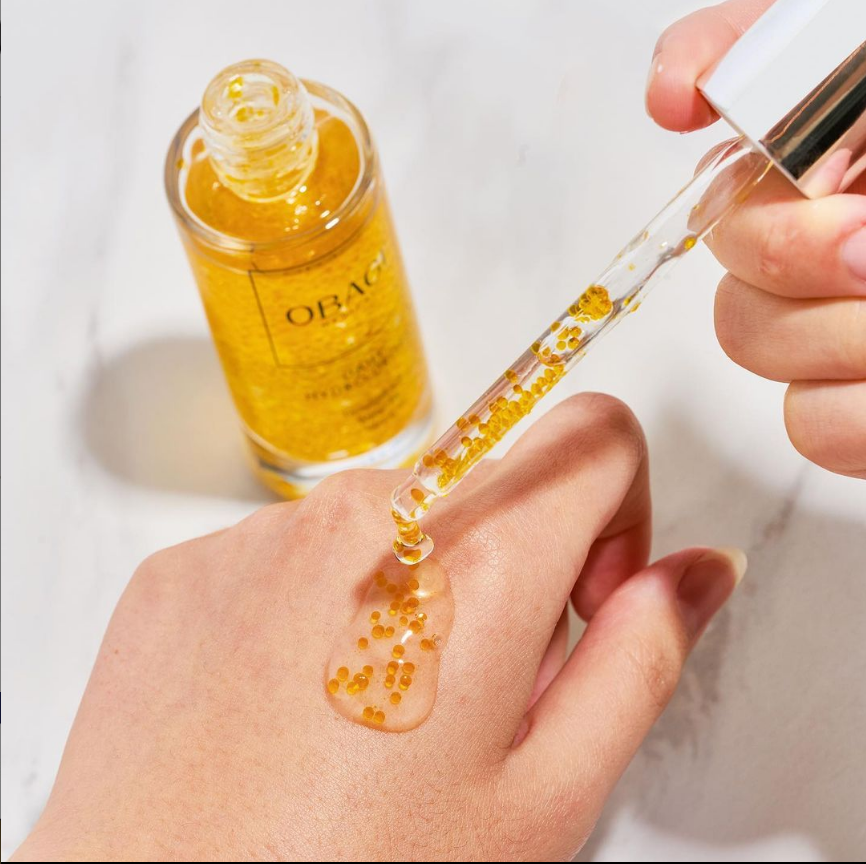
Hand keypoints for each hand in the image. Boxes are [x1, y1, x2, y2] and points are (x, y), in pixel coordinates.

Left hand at [12, 394, 744, 861]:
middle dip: (513, 567)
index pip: (594, 433)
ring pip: (393, 518)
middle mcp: (368, 517)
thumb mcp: (542, 795)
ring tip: (375, 710)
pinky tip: (292, 704)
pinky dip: (319, 605)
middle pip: (491, 484)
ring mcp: (268, 531)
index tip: (584, 589)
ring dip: (413, 589)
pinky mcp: (195, 559)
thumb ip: (639, 657)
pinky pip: (294, 547)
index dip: (616, 508)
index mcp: (477, 563)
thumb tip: (691, 573)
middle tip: (476, 689)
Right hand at [646, 0, 865, 478]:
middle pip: (727, 247)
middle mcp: (834, 224)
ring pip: (753, 336)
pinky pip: (811, 424)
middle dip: (796, 248)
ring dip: (839, 333)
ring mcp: (840, 322)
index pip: (735, 114)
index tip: (724, 115)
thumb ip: (804, 50)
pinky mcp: (860, 408)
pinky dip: (863, 416)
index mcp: (851, 142)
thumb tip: (676, 89)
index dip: (715, 107)